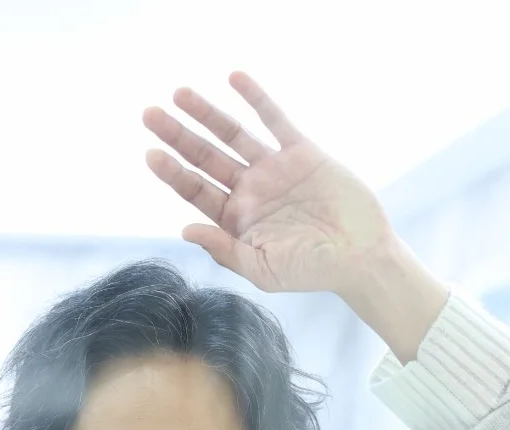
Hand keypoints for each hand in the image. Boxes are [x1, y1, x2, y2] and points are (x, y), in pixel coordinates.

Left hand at [142, 71, 396, 298]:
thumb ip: (225, 251)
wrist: (360, 256)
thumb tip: (185, 229)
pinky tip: (234, 78)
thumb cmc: (311, 271)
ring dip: (206, 113)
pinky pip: (274, 119)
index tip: (150, 153)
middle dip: (177, 135)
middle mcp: (250, 191)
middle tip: (149, 113)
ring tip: (180, 93)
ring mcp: (274, 169)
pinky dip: (256, 98)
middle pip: (205, 157)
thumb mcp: (263, 270)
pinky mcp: (301, 152)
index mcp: (236, 221)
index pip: (195, 190)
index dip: (172, 171)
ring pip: (232, 134)